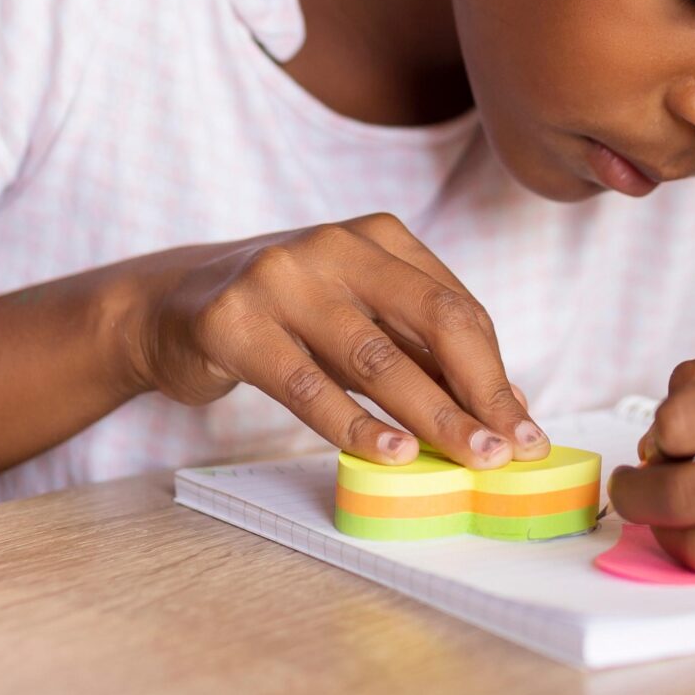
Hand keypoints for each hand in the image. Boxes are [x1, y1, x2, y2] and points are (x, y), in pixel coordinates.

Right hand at [129, 213, 547, 467]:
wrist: (169, 308)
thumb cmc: (281, 318)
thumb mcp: (356, 318)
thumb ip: (421, 351)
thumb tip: (506, 406)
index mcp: (378, 236)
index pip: (456, 306)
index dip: (496, 372)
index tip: (525, 428)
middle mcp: (335, 244)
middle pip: (432, 320)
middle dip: (480, 391)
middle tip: (511, 450)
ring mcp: (281, 277)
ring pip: (375, 356)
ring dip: (433, 414)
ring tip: (470, 457)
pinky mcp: (233, 322)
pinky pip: (308, 384)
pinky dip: (356, 425)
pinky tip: (393, 454)